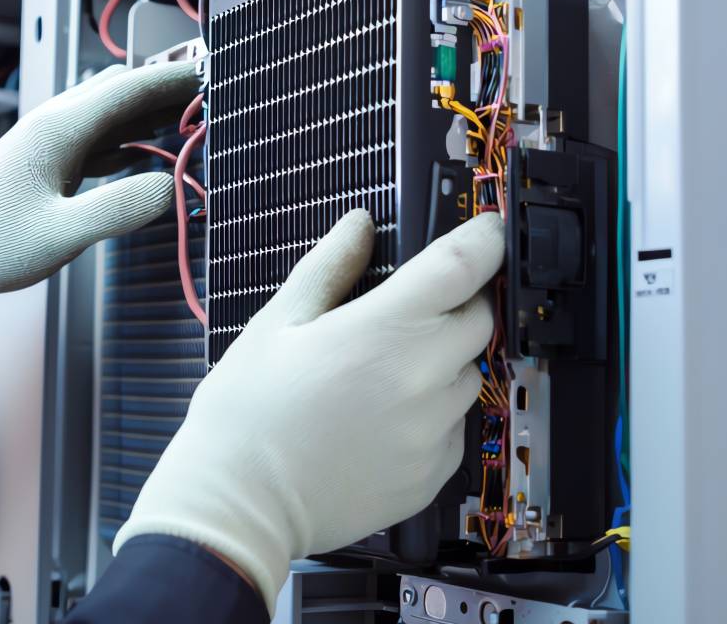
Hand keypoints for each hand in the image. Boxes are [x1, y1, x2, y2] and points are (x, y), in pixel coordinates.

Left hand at [0, 62, 200, 331]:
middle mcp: (54, 125)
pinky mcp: (48, 164)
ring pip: (110, 114)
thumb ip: (120, 209)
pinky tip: (152, 149)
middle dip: (167, 89)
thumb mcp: (62, 235)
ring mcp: (49, 143)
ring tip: (194, 118)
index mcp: (58, 129)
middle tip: (214, 96)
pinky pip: (99, 139)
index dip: (174, 77)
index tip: (216, 71)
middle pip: (120, 91)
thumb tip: (174, 187)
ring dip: (150, 113)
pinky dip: (131, 139)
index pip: (127, 87)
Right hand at [113, 211, 504, 613]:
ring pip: (468, 376)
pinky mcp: (433, 474)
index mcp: (384, 331)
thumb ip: (328, 267)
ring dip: (444, 361)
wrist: (241, 502)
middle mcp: (422, 380)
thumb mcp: (276, 323)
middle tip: (413, 309)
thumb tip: (359, 225)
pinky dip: (433, 413)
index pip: (463, 266)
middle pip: (480, 320)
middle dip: (459, 302)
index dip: (484, 239)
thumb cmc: (248, 412)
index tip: (485, 229)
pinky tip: (385, 416)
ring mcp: (433, 432)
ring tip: (386, 372)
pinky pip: (456, 427)